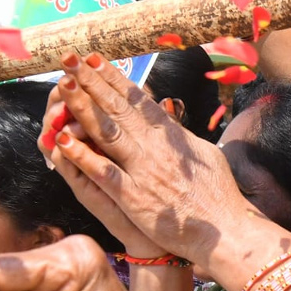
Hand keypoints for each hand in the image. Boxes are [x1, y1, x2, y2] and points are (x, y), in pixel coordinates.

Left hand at [44, 53, 250, 265]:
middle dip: (92, 81)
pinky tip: (63, 140)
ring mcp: (144, 170)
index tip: (94, 59)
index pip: (137, 100)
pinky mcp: (135, 197)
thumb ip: (179, 134)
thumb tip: (166, 115)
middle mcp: (156, 147)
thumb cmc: (217, 195)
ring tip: (63, 85)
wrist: (226, 231)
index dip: (113, 77)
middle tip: (69, 59)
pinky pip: (103, 173)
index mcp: (171, 135)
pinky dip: (82, 156)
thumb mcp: (203, 153)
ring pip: (107, 132)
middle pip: (118, 107)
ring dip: (83, 107)